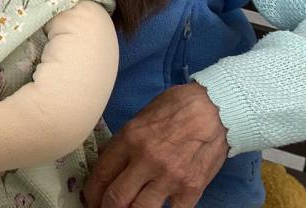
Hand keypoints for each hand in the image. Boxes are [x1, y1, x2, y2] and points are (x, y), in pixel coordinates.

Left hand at [83, 82, 227, 207]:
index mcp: (130, 139)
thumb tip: (107, 161)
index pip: (102, 173)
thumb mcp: (140, 117)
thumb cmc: (175, 108)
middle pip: (116, 197)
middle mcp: (146, 160)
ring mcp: (170, 177)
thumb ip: (124, 142)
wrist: (214, 109)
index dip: (92, 191)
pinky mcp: (191, 189)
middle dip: (105, 207)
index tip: (90, 197)